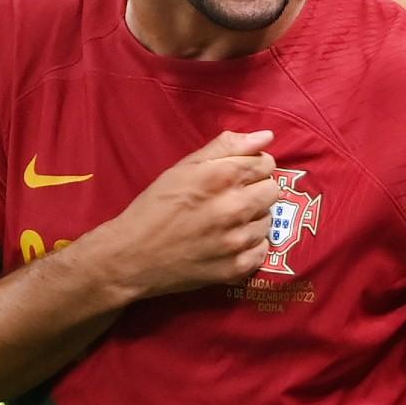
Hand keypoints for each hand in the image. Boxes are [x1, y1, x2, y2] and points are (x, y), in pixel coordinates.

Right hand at [89, 131, 279, 301]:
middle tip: (231, 198)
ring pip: (268, 220)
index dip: (253, 166)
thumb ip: (226, 147)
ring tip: (226, 222)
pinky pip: (263, 249)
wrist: (132, 257)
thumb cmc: (155, 206)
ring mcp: (237, 241)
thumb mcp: (184, 168)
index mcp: (221, 176)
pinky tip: (228, 242)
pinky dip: (250, 246)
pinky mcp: (237, 268)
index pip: (267, 163)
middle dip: (256, 190)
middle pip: (273, 190)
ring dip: (253, 218)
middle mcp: (234, 207)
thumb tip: (266, 136)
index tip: (237, 175)